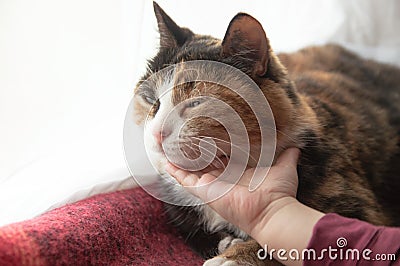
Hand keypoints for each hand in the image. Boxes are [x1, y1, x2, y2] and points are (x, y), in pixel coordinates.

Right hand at [166, 148, 300, 237]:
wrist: (271, 210)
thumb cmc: (277, 192)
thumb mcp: (283, 167)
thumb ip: (288, 155)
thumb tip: (297, 146)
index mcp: (236, 172)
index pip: (220, 157)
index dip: (213, 146)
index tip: (206, 133)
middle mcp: (221, 178)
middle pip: (202, 162)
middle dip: (192, 151)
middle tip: (182, 136)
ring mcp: (210, 184)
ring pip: (189, 170)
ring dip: (179, 159)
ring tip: (168, 145)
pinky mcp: (203, 190)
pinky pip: (183, 180)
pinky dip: (173, 171)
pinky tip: (164, 161)